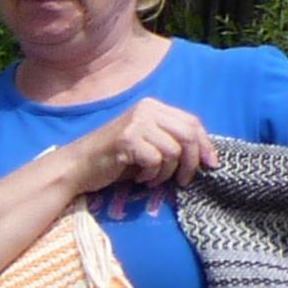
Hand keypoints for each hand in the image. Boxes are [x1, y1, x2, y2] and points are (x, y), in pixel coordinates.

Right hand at [66, 95, 214, 202]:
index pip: (192, 122)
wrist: (76, 167)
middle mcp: (146, 109)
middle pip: (188, 134)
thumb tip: (205, 156)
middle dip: (191, 162)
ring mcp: (136, 123)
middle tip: (183, 181)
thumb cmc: (113, 160)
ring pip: (173, 151)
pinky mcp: (127, 139)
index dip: (205, 145)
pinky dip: (151, 176)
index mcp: (153, 107)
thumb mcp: (147, 145)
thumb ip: (171, 142)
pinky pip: (156, 160)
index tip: (211, 165)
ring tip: (151, 179)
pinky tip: (138, 178)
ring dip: (166, 173)